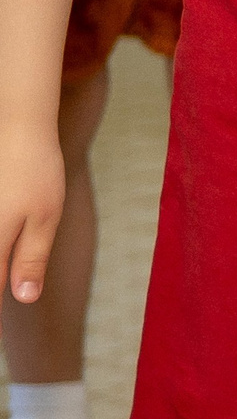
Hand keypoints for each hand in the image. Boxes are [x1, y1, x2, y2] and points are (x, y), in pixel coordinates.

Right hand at [0, 115, 64, 304]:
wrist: (15, 124)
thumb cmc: (35, 171)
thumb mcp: (45, 216)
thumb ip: (32, 259)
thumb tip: (26, 298)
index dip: (3, 292)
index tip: (10, 293)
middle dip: (2, 267)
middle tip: (16, 248)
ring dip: (2, 252)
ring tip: (14, 231)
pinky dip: (1, 226)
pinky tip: (7, 219)